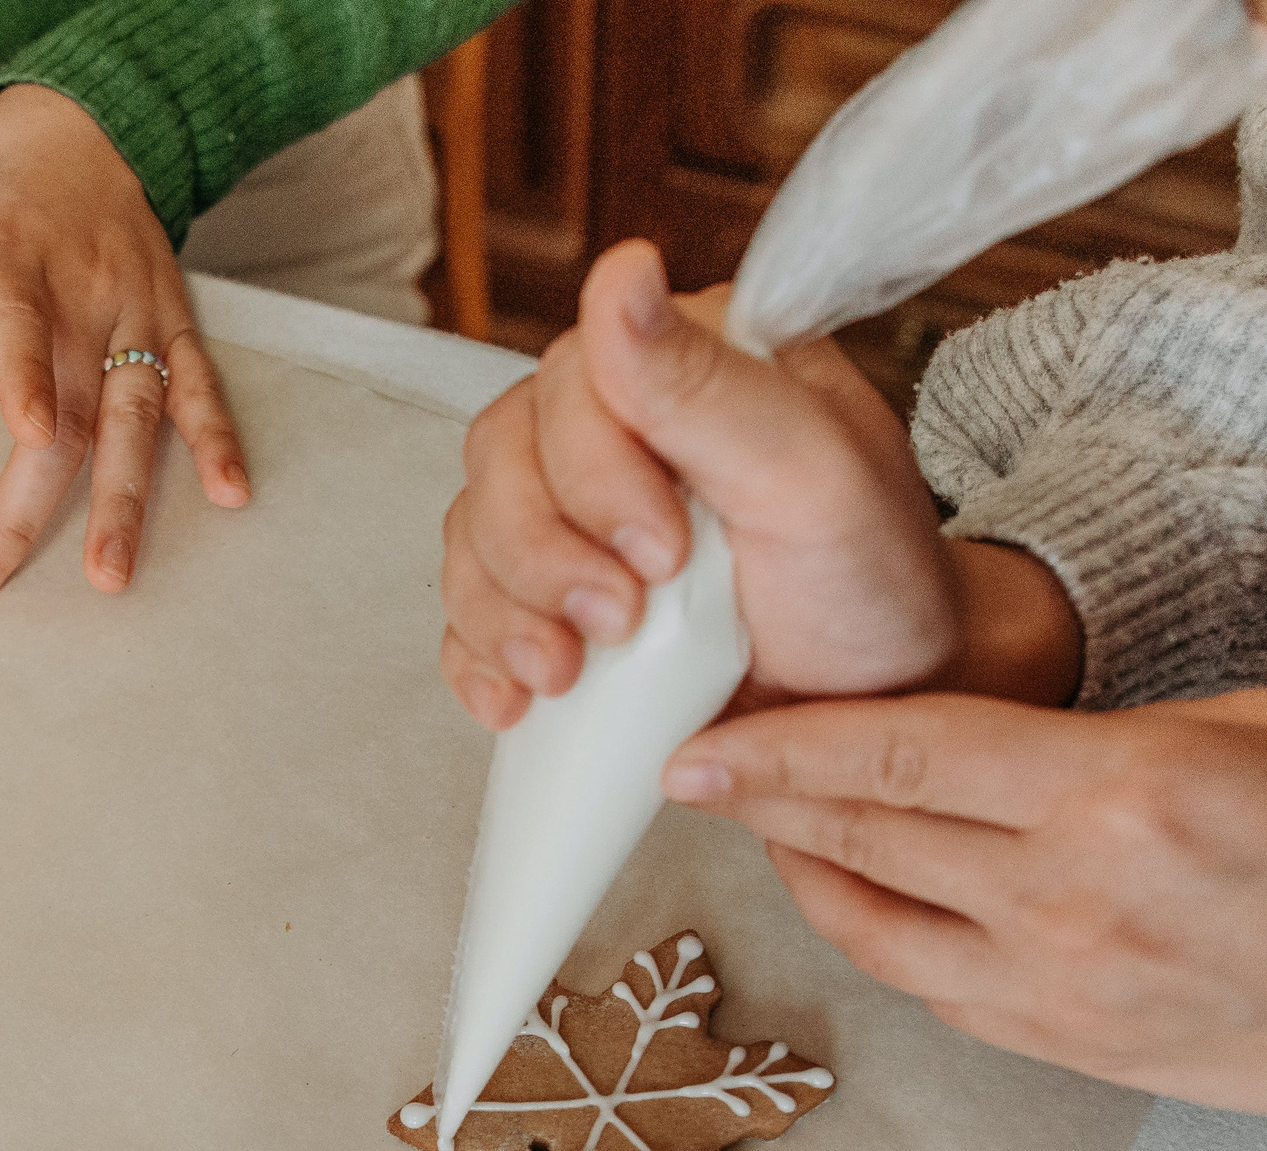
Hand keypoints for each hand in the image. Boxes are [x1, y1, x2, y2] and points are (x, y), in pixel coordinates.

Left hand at [0, 83, 248, 604]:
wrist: (76, 125)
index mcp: (4, 263)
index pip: (18, 322)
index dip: (25, 375)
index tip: (28, 431)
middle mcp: (78, 289)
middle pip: (65, 407)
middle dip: (28, 503)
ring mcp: (131, 307)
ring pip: (133, 413)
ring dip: (124, 499)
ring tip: (109, 573)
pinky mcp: (170, 317)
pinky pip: (198, 383)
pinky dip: (216, 437)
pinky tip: (230, 491)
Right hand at [438, 241, 1077, 729]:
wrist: (869, 701)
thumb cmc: (868, 583)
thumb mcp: (810, 478)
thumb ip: (707, 383)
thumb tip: (620, 269)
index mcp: (686, 365)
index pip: (568, 385)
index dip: (590, 478)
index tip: (662, 557)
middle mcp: (616, 426)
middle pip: (500, 462)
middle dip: (544, 558)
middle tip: (620, 622)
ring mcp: (570, 513)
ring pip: (471, 538)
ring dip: (504, 615)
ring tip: (569, 673)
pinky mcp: (544, 595)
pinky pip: (462, 612)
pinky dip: (479, 658)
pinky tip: (520, 697)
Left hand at [665, 688, 1266, 1110]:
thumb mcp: (1245, 727)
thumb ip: (1105, 728)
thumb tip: (982, 719)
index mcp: (1120, 796)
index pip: (893, 759)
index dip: (776, 750)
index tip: (701, 747)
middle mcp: (1074, 901)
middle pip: (864, 842)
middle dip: (765, 804)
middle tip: (703, 776)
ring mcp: (1068, 990)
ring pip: (877, 931)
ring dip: (807, 877)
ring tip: (769, 831)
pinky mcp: (1076, 1051)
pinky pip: (939, 991)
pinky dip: (884, 939)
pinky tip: (865, 901)